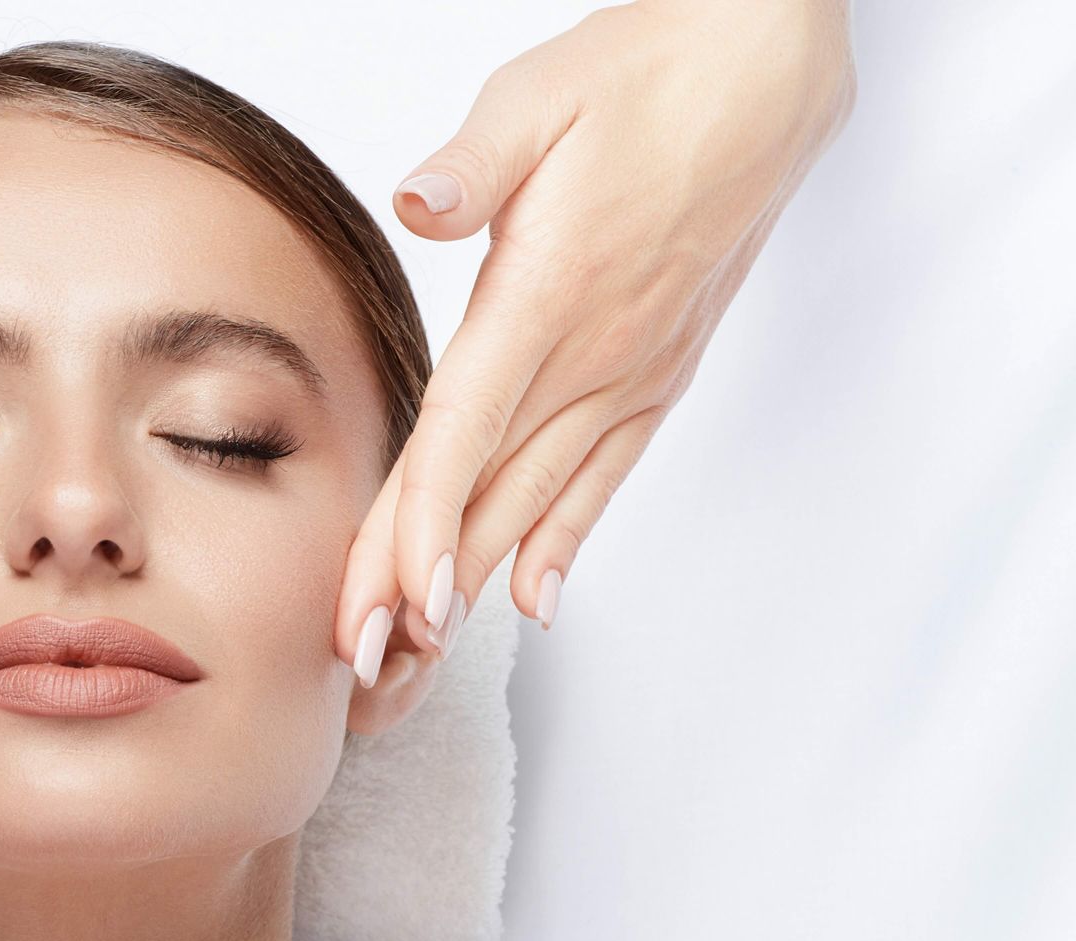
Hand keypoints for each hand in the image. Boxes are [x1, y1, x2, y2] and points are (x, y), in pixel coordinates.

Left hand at [337, 0, 855, 682]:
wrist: (763, 72)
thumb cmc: (643, 75)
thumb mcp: (540, 95)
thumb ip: (477, 161)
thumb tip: (422, 201)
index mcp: (547, 296)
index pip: (464, 437)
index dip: (419, 531)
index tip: (386, 611)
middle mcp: (592, 355)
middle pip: (485, 498)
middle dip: (419, 596)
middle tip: (365, 680)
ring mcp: (631, 373)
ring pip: (538, 505)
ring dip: (476, 592)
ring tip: (420, 669)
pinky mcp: (657, 374)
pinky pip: (604, 476)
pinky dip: (564, 542)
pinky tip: (532, 602)